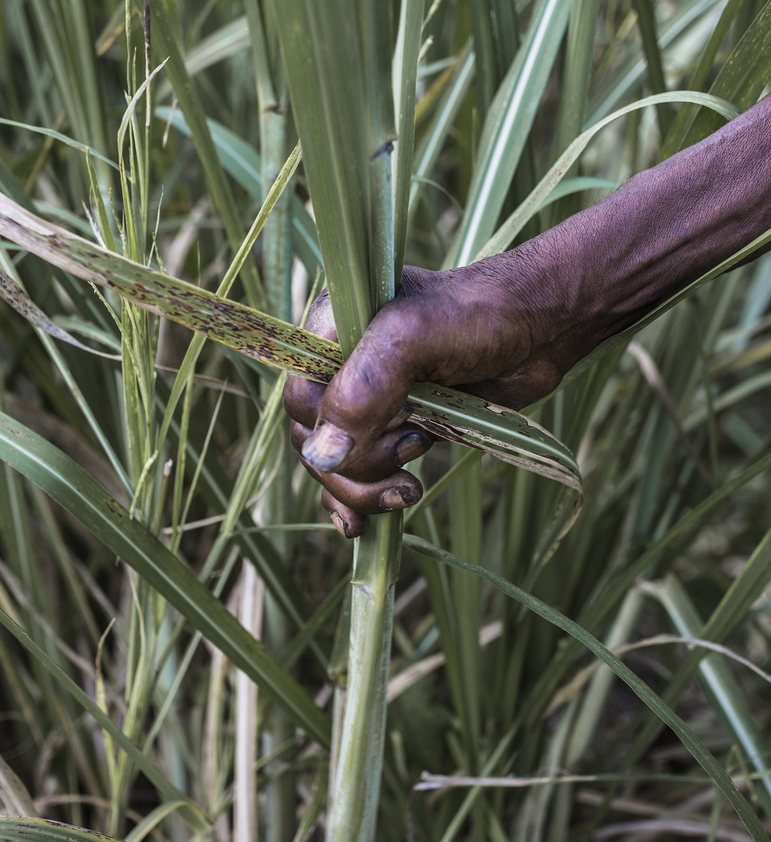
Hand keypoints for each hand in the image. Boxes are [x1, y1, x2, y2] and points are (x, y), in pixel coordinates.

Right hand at [283, 257, 568, 537]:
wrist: (542, 327)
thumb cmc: (480, 315)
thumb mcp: (414, 338)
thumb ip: (364, 391)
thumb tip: (322, 456)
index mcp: (331, 330)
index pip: (300, 399)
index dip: (329, 429)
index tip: (387, 428)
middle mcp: (342, 366)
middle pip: (313, 440)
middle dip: (354, 466)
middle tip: (410, 453)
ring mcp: (372, 402)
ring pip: (337, 465)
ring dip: (365, 488)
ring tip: (411, 486)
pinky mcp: (399, 428)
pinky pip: (360, 474)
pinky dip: (358, 501)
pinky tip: (363, 526)